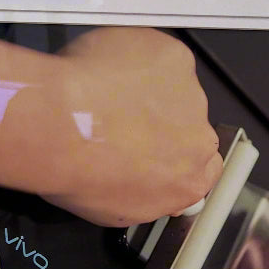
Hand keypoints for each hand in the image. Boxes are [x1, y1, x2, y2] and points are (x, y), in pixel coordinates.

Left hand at [0, 28, 221, 226]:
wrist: (62, 129)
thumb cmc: (79, 173)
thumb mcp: (113, 210)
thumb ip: (143, 191)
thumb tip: (135, 179)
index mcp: (189, 184)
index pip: (206, 170)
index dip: (179, 156)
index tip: (157, 150)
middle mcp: (199, 141)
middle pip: (192, 127)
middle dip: (166, 122)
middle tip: (124, 119)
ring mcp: (192, 97)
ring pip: (177, 90)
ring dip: (150, 90)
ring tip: (107, 94)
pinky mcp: (177, 60)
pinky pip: (162, 58)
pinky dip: (140, 60)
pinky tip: (108, 71)